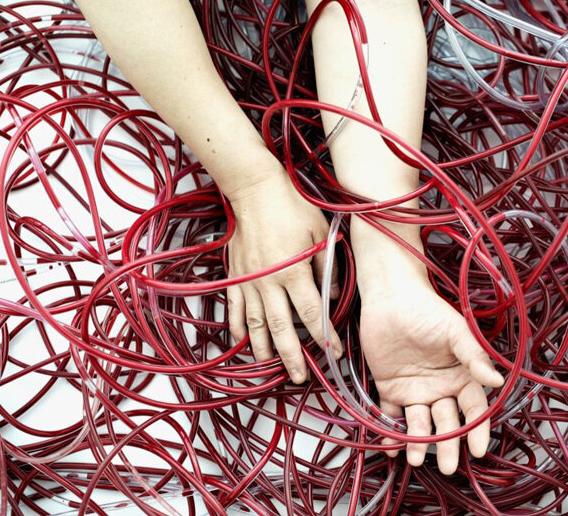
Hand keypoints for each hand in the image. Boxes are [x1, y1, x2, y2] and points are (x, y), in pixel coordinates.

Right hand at [225, 167, 341, 383]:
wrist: (255, 190)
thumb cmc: (292, 208)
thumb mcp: (320, 235)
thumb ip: (325, 268)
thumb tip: (331, 296)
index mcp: (293, 273)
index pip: (311, 314)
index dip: (323, 335)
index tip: (332, 352)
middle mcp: (269, 283)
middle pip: (281, 329)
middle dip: (292, 356)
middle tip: (298, 377)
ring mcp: (249, 281)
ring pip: (256, 324)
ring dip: (263, 348)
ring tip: (270, 367)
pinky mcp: (235, 275)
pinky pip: (235, 308)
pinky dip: (237, 327)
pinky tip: (241, 341)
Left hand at [359, 274, 503, 474]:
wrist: (390, 297)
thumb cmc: (427, 310)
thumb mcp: (455, 331)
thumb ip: (474, 357)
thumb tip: (498, 381)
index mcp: (462, 376)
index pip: (474, 409)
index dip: (478, 429)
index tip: (479, 449)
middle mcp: (441, 388)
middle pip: (448, 423)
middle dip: (448, 445)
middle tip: (448, 466)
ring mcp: (416, 391)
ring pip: (420, 424)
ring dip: (417, 442)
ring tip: (414, 458)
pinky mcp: (390, 390)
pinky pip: (390, 416)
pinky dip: (389, 432)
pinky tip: (389, 446)